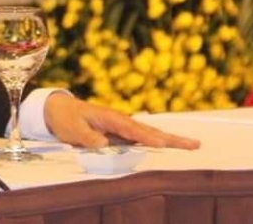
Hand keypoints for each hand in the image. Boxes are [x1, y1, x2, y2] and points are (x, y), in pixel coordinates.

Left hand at [43, 92, 199, 148]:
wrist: (58, 109)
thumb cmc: (66, 118)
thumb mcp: (73, 128)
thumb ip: (87, 136)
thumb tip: (104, 144)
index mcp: (110, 118)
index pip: (132, 130)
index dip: (147, 137)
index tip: (162, 143)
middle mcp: (120, 121)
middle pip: (149, 130)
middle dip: (171, 138)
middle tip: (194, 144)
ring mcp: (121, 127)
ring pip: (149, 134)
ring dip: (169, 140)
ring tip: (191, 144)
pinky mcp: (120, 133)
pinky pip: (141, 138)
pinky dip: (157, 141)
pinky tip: (170, 145)